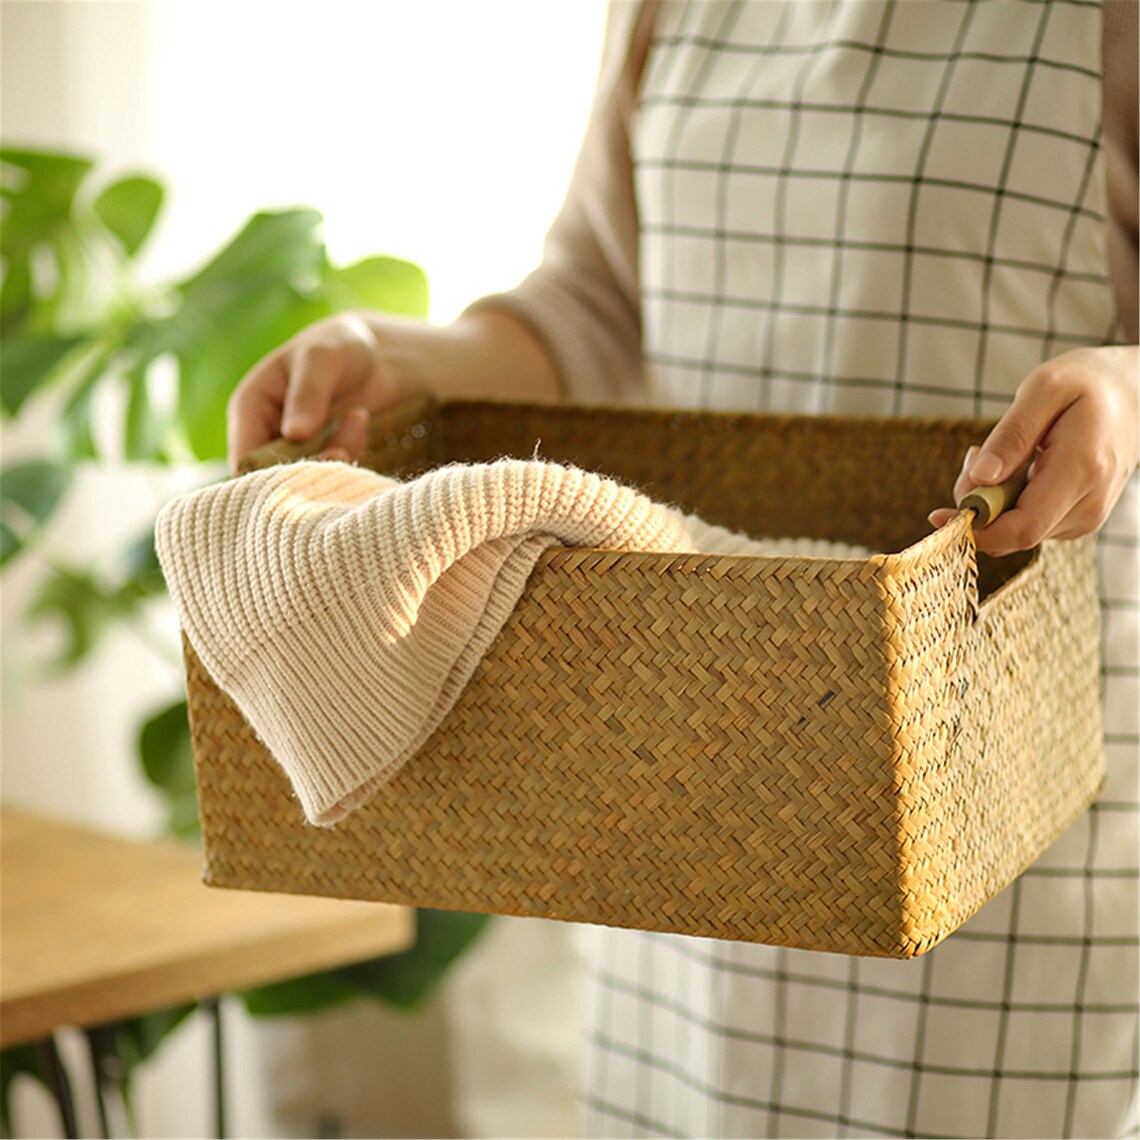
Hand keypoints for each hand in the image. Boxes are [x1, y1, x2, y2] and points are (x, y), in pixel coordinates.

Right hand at [226, 311, 420, 472]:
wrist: (374, 356)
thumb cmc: (338, 347)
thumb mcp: (322, 358)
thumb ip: (308, 392)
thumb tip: (295, 433)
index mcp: (249, 410)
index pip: (244, 460)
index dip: (273, 473)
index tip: (314, 461)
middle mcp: (266, 436)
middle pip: (275, 479)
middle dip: (312, 468)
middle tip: (343, 450)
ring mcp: (295, 451)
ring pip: (307, 480)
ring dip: (337, 460)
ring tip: (357, 420)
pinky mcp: (322, 459)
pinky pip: (332, 475)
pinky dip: (351, 456)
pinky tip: (361, 424)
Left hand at [928, 346, 1138, 556]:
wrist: (1135, 394)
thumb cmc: (1087, 384)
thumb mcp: (1044, 389)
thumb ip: (1011, 435)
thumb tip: (978, 479)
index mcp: (1081, 471)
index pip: (1021, 529)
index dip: (976, 530)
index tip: (938, 514)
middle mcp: (1088, 505)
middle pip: (1010, 533)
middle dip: (977, 504)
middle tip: (976, 453)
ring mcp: (1086, 517)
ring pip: (1015, 530)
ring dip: (990, 500)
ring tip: (1001, 452)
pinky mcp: (1078, 519)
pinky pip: (1027, 523)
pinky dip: (1007, 501)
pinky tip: (1017, 466)